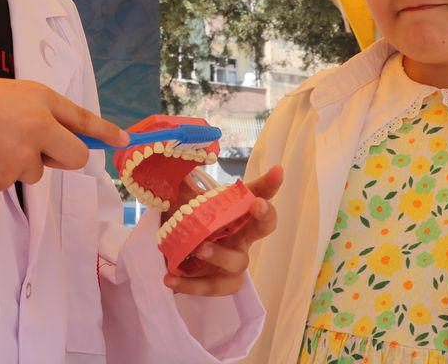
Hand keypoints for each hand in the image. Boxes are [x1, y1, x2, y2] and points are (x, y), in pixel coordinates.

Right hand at [0, 76, 127, 190]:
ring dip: (22, 161)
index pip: (82, 129)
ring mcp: (16, 160)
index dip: (100, 135)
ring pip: (35, 172)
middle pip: (70, 160)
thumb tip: (97, 137)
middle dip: (59, 156)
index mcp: (41, 108)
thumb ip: (60, 114)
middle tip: (35, 141)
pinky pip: (10, 181)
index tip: (122, 140)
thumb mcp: (26, 94)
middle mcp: (35, 134)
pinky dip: (0, 171)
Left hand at [163, 165, 283, 295]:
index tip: (277, 171)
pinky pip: (212, 287)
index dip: (270, 185)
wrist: (178, 257)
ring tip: (199, 248)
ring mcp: (233, 262)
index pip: (259, 194)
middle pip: (263, 227)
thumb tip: (174, 160)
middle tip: (258, 204)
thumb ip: (184, 183)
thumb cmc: (193, 225)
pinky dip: (191, 285)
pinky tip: (170, 278)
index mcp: (238, 214)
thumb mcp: (188, 203)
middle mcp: (242, 237)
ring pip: (237, 261)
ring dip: (220, 254)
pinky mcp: (221, 283)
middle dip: (265, 216)